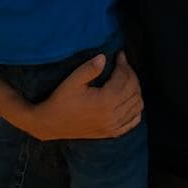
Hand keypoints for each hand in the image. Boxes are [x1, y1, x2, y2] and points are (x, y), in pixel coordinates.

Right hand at [26, 52, 142, 140]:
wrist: (50, 124)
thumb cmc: (60, 101)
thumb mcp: (72, 82)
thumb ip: (89, 69)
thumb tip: (104, 57)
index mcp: (105, 101)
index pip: (124, 78)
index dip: (124, 64)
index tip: (120, 55)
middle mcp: (112, 115)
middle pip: (133, 90)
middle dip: (131, 74)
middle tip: (123, 65)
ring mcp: (113, 126)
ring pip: (137, 105)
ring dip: (136, 90)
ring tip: (126, 79)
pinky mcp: (111, 133)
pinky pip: (133, 121)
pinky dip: (136, 109)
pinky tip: (130, 99)